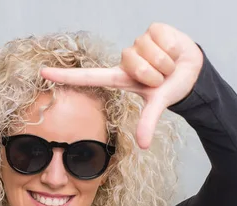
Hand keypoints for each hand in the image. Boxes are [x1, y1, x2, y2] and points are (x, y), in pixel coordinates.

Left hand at [40, 23, 203, 148]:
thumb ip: (148, 122)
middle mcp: (125, 59)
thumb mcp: (158, 104)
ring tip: (167, 65)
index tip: (42, 73)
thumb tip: (144, 146)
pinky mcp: (152, 29)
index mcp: (119, 78)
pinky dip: (173, 48)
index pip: (87, 76)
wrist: (193, 70)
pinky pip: (161, 38)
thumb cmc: (169, 87)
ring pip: (149, 52)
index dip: (65, 75)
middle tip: (160, 78)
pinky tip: (173, 50)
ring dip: (165, 63)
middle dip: (154, 74)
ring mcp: (137, 43)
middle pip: (135, 64)